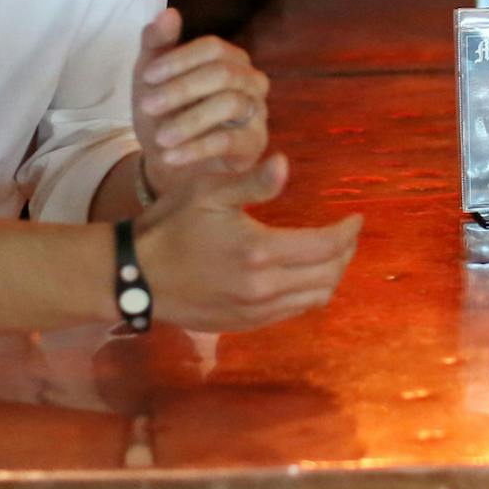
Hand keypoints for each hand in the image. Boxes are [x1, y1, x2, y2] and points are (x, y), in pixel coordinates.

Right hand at [133, 154, 362, 331]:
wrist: (133, 276)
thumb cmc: (170, 226)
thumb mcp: (209, 193)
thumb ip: (252, 183)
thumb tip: (285, 164)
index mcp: (260, 252)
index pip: (325, 247)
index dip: (348, 232)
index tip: (356, 217)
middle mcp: (263, 289)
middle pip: (328, 275)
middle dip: (344, 253)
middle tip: (347, 233)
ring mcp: (254, 312)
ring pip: (314, 298)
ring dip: (330, 275)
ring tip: (331, 253)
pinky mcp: (244, 324)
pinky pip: (292, 312)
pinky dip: (308, 292)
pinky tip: (303, 275)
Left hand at [134, 8, 269, 195]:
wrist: (167, 159)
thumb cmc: (164, 111)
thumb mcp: (151, 77)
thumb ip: (157, 43)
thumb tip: (169, 13)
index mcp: (229, 59)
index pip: (212, 48)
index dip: (179, 59)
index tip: (147, 77)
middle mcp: (250, 80)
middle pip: (223, 73)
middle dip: (182, 89)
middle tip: (146, 106)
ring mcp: (256, 111)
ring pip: (231, 104)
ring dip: (190, 121)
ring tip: (160, 138)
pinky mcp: (254, 143)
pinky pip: (230, 140)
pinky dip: (197, 148)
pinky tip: (170, 156)